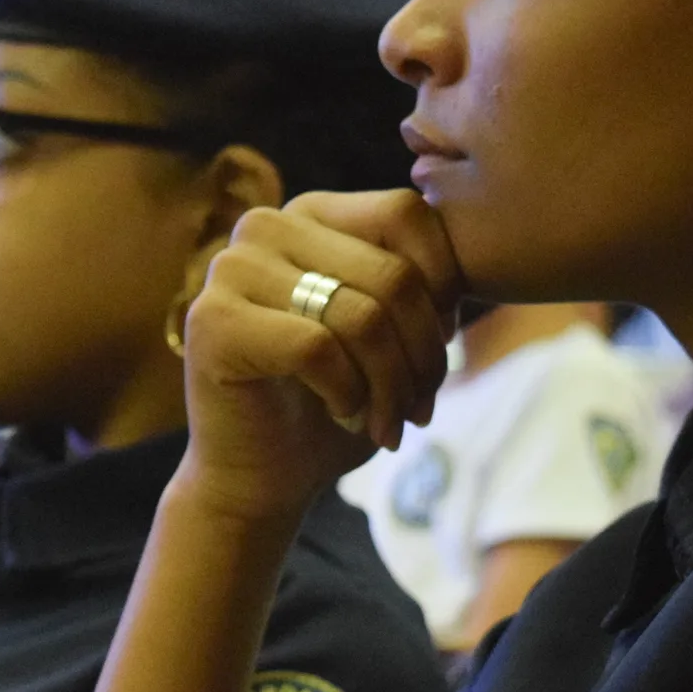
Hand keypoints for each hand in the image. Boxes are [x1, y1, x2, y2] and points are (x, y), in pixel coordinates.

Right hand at [178, 189, 461, 524]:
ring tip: (389, 422)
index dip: (444, 288)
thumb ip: (425, 283)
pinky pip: (318, 349)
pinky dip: (348, 395)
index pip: (408, 214)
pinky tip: (343, 415)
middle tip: (419, 409)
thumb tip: (479, 264)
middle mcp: (266, 225)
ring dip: (392, 385)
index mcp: (314, 213)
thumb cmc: (338, 402)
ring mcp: (232, 268)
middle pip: (393, 274)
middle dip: (423, 356)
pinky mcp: (213, 322)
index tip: (437, 349)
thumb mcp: (396, 331)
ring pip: (362, 315)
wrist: (265, 478)